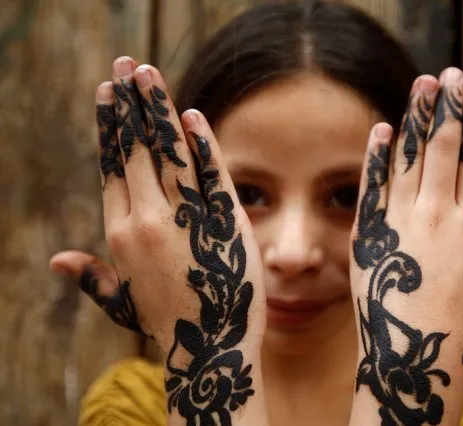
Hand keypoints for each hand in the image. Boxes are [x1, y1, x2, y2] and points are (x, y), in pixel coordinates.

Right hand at [51, 57, 266, 424]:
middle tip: (125, 65)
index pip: (112, 166)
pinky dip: (201, 143)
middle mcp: (147, 218)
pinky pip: (211, 174)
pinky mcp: (224, 221)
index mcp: (121, 231)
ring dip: (157, 108)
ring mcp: (186, 218)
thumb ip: (91, 276)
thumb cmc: (166, 320)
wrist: (209, 346)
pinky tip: (192, 115)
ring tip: (147, 72)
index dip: (110, 128)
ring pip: (168, 152)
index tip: (107, 95)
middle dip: (129, 103)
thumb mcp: (121, 299)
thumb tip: (57, 261)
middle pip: (135, 149)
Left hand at [348, 68, 462, 424]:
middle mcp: (436, 213)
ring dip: (414, 118)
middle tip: (448, 72)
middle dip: (447, 107)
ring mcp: (398, 219)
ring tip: (421, 86)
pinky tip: (380, 129)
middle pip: (443, 147)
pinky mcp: (367, 230)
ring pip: (407, 158)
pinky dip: (375, 156)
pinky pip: (371, 185)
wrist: (411, 349)